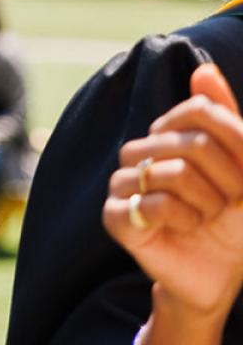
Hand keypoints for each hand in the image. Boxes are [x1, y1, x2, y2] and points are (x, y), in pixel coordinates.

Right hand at [104, 63, 242, 322]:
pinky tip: (186, 230)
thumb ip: (227, 119)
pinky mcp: (114, 216)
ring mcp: (122, 183)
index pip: (201, 112)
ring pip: (174, 173)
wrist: (221, 274)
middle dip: (229, 180)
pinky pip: (155, 204)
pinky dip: (185, 220)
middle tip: (229, 204)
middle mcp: (138, 152)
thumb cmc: (234, 221)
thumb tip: (204, 70)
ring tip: (207, 218)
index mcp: (166, 135)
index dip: (237, 143)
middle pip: (193, 142)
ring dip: (208, 203)